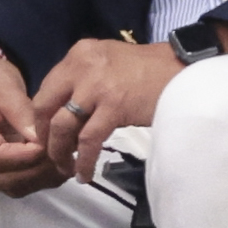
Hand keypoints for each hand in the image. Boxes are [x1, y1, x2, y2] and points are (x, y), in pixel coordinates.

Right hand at [0, 43, 65, 196]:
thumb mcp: (4, 87)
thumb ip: (22, 113)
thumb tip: (41, 138)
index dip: (27, 155)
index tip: (53, 143)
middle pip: (3, 176)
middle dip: (38, 170)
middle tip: (68, 156)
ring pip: (9, 184)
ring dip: (39, 178)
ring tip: (68, 162)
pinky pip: (13, 179)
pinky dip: (36, 177)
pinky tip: (58, 164)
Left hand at [30, 39, 184, 182]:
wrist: (186, 70)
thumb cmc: (152, 70)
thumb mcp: (109, 64)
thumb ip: (84, 81)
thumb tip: (63, 113)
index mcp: (80, 53)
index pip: (47, 88)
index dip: (42, 118)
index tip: (47, 136)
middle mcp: (83, 65)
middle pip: (45, 107)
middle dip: (45, 136)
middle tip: (53, 154)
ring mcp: (97, 85)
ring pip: (62, 126)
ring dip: (60, 152)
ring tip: (67, 168)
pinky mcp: (113, 105)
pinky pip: (88, 140)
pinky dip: (84, 161)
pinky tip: (85, 174)